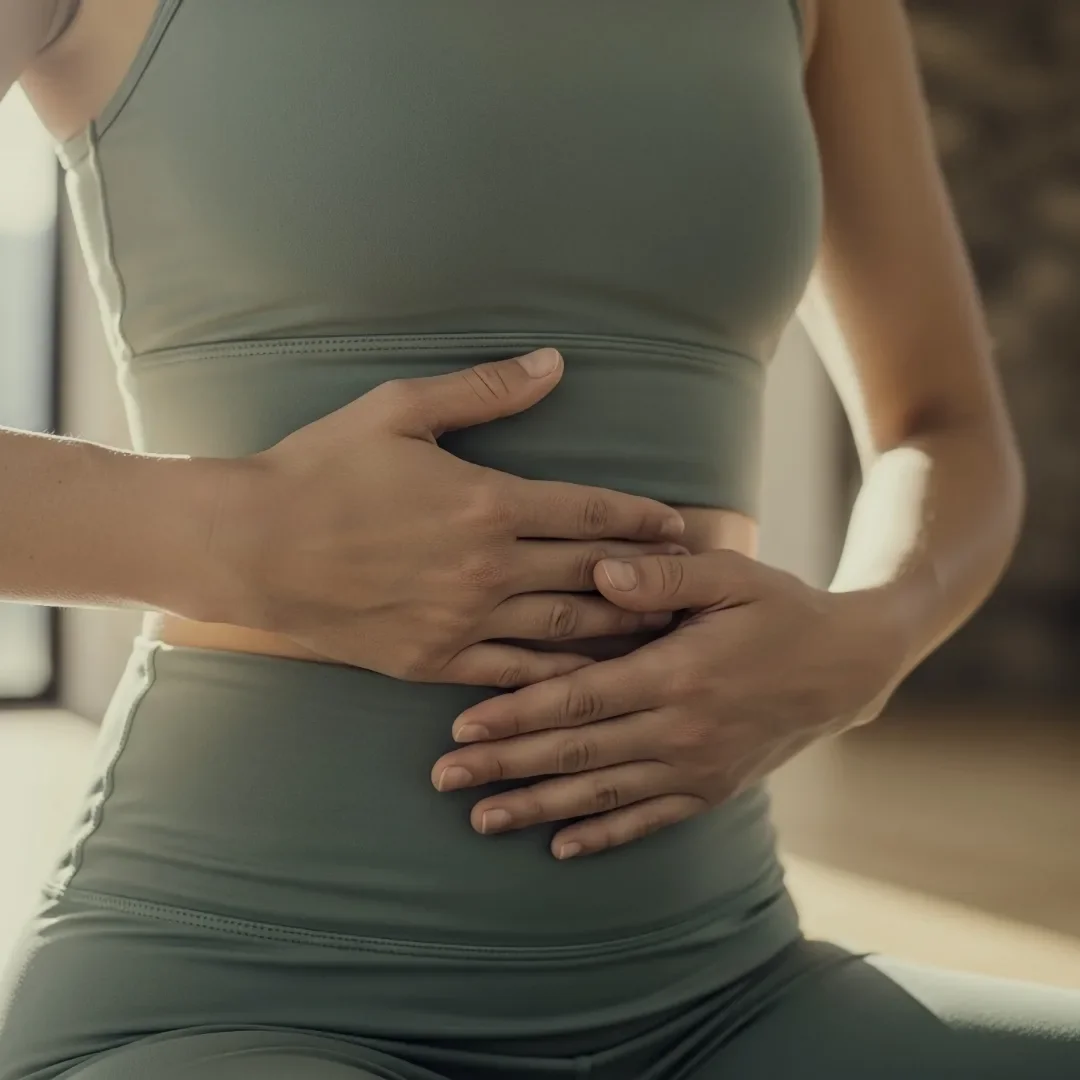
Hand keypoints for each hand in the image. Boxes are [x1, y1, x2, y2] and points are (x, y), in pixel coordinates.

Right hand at [209, 348, 685, 684]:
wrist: (252, 546)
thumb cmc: (321, 469)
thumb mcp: (399, 409)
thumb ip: (485, 389)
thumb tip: (555, 362)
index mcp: (486, 501)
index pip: (588, 510)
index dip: (641, 517)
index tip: (680, 524)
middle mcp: (487, 567)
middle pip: (590, 572)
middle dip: (647, 575)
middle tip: (693, 583)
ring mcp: (462, 620)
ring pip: (566, 630)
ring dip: (619, 628)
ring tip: (662, 629)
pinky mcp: (434, 661)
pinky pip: (514, 674)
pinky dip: (559, 677)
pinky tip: (591, 680)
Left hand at [431, 550, 907, 856]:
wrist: (845, 668)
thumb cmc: (779, 609)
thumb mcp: (732, 574)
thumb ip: (665, 574)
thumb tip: (600, 572)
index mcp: (678, 673)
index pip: (581, 698)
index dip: (519, 714)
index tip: (463, 725)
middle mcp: (683, 730)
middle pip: (578, 753)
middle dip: (507, 766)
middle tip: (445, 777)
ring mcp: (697, 768)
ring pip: (603, 794)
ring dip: (538, 807)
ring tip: (480, 819)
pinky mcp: (712, 789)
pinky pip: (649, 820)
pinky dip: (604, 835)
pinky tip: (562, 847)